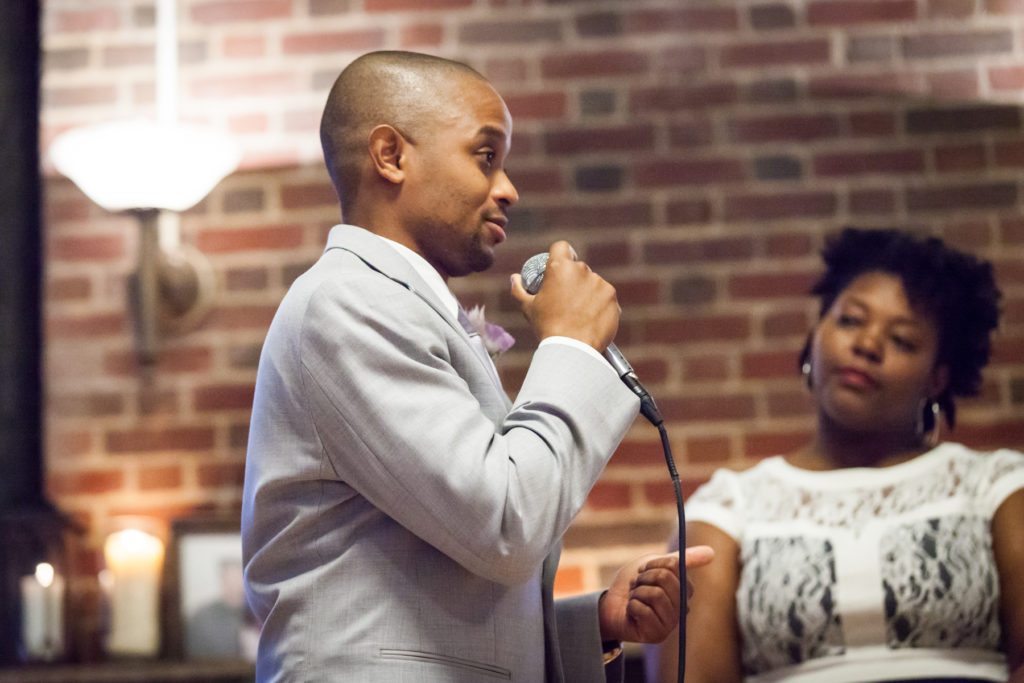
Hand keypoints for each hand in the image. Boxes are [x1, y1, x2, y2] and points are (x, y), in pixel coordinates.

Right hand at [510, 240, 618, 351]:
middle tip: (565, 300)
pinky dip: (599, 304)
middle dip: (572, 280)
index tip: (559, 267)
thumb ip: (519, 289)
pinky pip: (604, 296)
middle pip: (577, 268)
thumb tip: (514, 278)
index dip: (560, 254)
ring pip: (592, 282)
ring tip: (578, 313)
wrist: (573, 348)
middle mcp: (581, 270)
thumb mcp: (528, 308)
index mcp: (559, 267)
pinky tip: (590, 318)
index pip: (561, 247)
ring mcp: (599, 282)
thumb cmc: (548, 327)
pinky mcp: (612, 296)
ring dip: (586, 292)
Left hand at [598, 546, 714, 643]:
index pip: (674, 566)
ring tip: (635, 599)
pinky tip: (631, 613)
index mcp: (684, 590)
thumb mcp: (653, 566)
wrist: (609, 605)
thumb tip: (712, 552)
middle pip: (665, 578)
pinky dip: (631, 606)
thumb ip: (680, 560)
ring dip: (636, 593)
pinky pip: (643, 610)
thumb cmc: (632, 585)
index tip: (644, 570)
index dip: (653, 564)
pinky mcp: (657, 635)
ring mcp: (670, 623)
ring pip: (654, 594)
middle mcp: (681, 607)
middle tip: (637, 586)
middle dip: (643, 578)